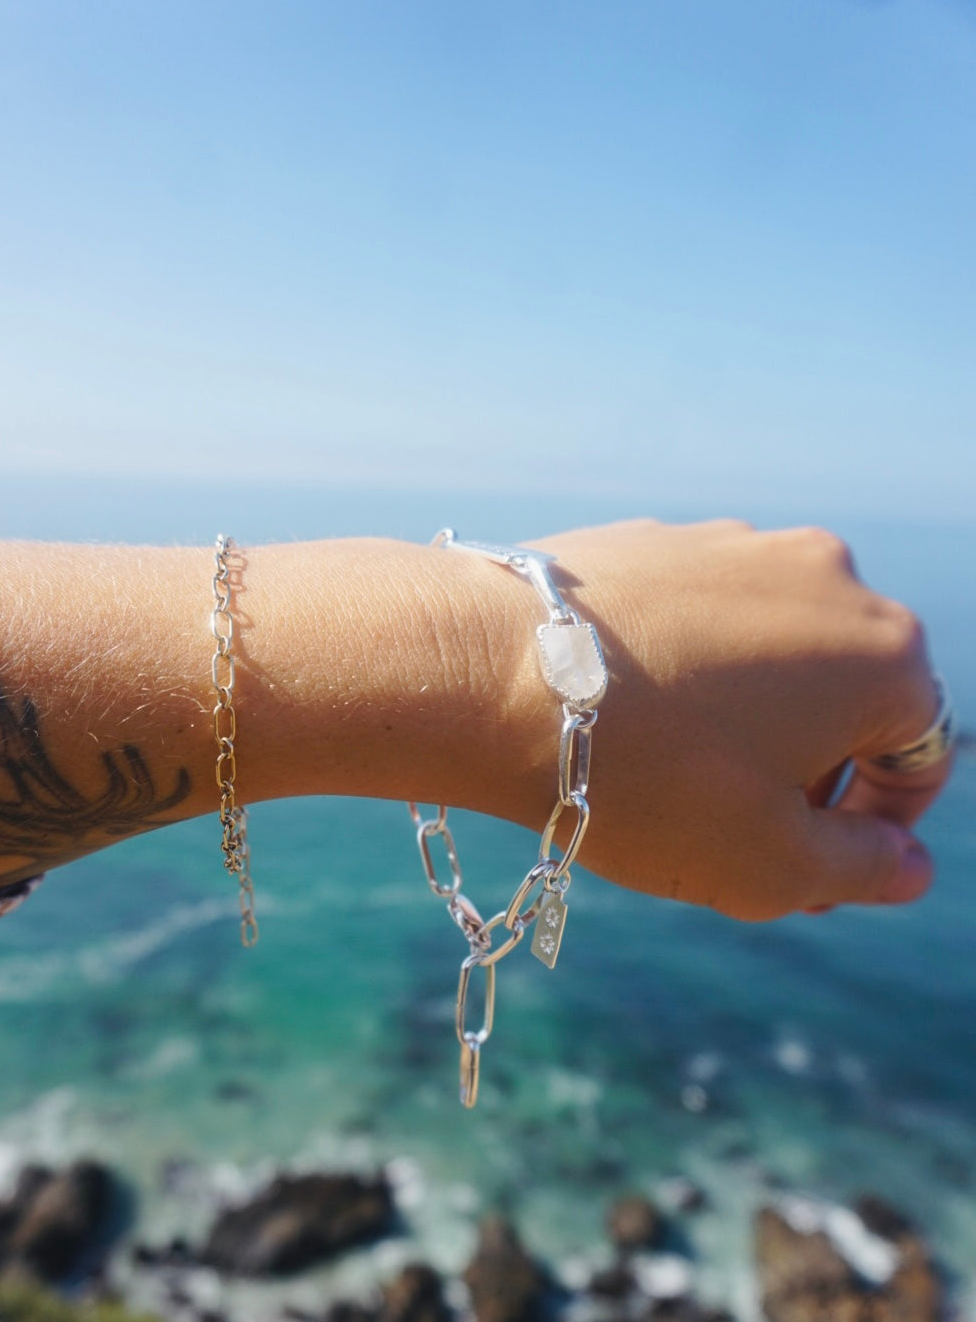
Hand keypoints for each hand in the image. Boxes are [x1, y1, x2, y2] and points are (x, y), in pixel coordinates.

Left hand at [499, 519, 949, 920]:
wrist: (489, 674)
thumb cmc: (641, 779)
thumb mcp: (771, 864)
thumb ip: (866, 869)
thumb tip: (908, 866)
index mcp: (883, 652)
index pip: (916, 759)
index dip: (870, 828)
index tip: (803, 867)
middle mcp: (827, 576)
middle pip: (846, 698)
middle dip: (806, 771)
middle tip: (733, 831)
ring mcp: (738, 543)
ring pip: (771, 654)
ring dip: (746, 718)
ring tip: (669, 772)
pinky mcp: (663, 535)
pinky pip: (702, 617)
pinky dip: (688, 668)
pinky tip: (625, 714)